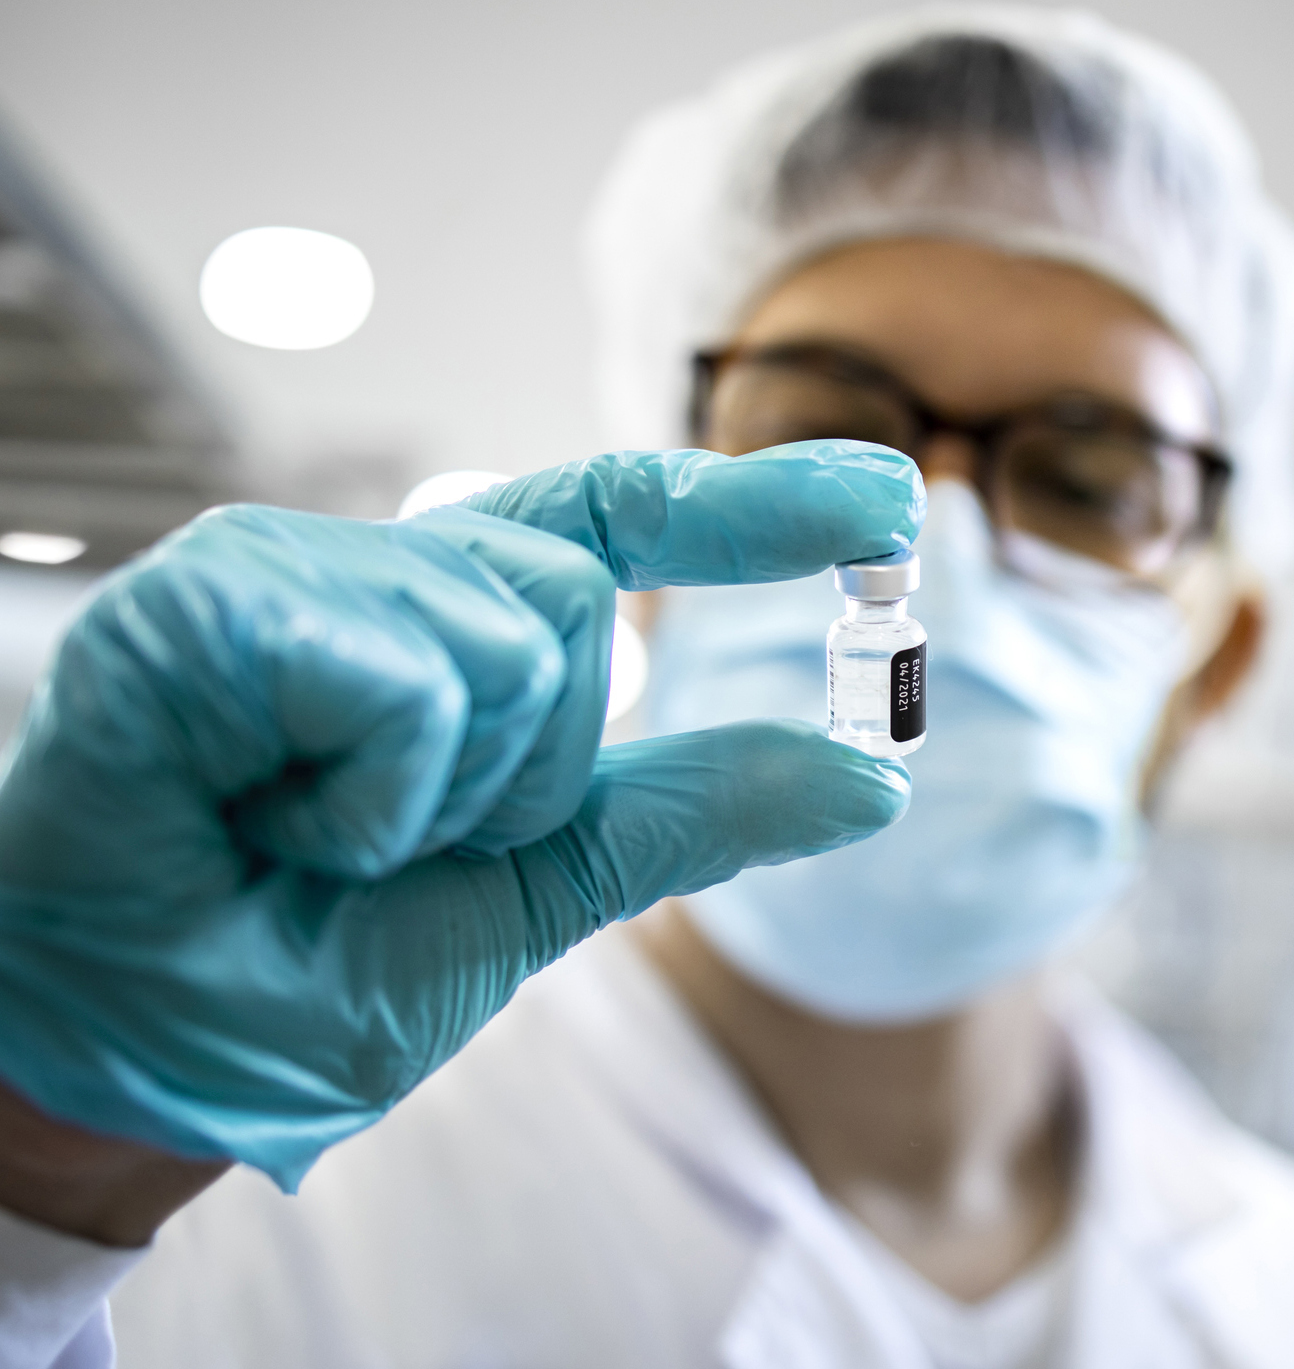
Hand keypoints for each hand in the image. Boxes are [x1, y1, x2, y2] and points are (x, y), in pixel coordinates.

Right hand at [0, 442, 920, 1194]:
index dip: (757, 506)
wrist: (152, 1048)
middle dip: (525, 772)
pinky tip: (273, 818)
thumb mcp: (541, 888)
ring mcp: (296, 568)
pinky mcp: (215, 600)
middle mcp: (380, 572)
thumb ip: (688, 813)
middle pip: (572, 605)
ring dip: (447, 797)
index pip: (620, 522)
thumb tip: (869, 781)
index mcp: (452, 626)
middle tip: (391, 844)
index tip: (887, 498)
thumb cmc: (316, 964)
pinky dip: (375, 796)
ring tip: (316, 837)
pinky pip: (407, 676)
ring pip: (507, 634)